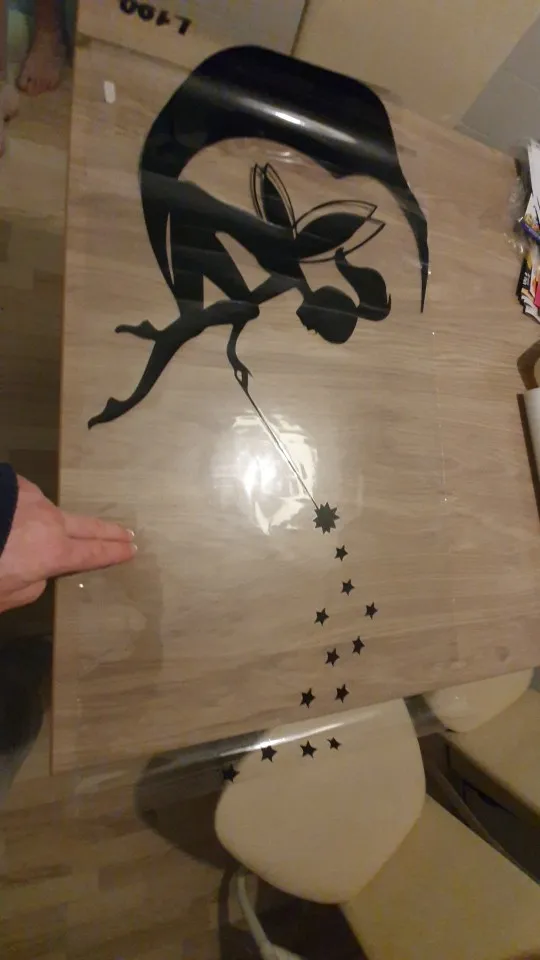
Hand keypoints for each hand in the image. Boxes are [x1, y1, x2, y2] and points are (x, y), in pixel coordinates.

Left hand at [0, 476, 135, 612]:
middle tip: (128, 533)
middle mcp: (49, 522)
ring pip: (51, 512)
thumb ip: (32, 585)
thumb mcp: (7, 595)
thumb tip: (39, 570)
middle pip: (87, 526)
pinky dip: (24, 508)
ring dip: (54, 522)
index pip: (93, 553)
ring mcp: (31, 499)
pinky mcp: (13, 485)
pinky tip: (11, 515)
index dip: (114, 552)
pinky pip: (25, 499)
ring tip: (49, 531)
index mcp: (53, 553)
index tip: (132, 549)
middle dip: (109, 531)